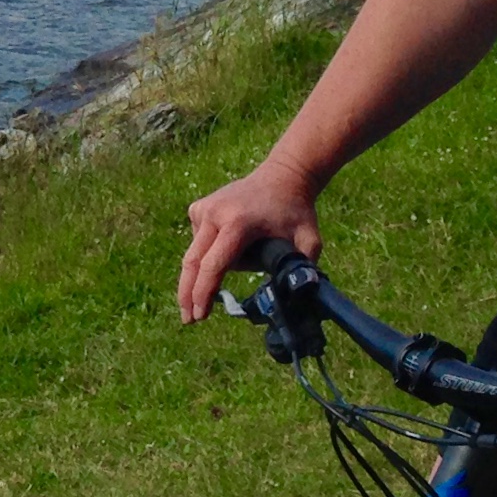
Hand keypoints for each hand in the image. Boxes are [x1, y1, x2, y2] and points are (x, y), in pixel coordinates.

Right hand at [178, 163, 321, 320]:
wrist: (283, 177)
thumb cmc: (296, 212)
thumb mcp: (308, 242)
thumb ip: (301, 270)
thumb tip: (292, 300)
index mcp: (238, 223)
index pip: (214, 264)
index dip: (204, 292)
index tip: (199, 315)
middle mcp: (214, 214)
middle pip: (193, 262)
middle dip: (188, 293)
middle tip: (189, 319)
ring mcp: (203, 209)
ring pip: (197, 253)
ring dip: (211, 269)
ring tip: (250, 253)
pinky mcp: (198, 208)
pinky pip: (198, 240)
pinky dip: (211, 252)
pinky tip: (234, 242)